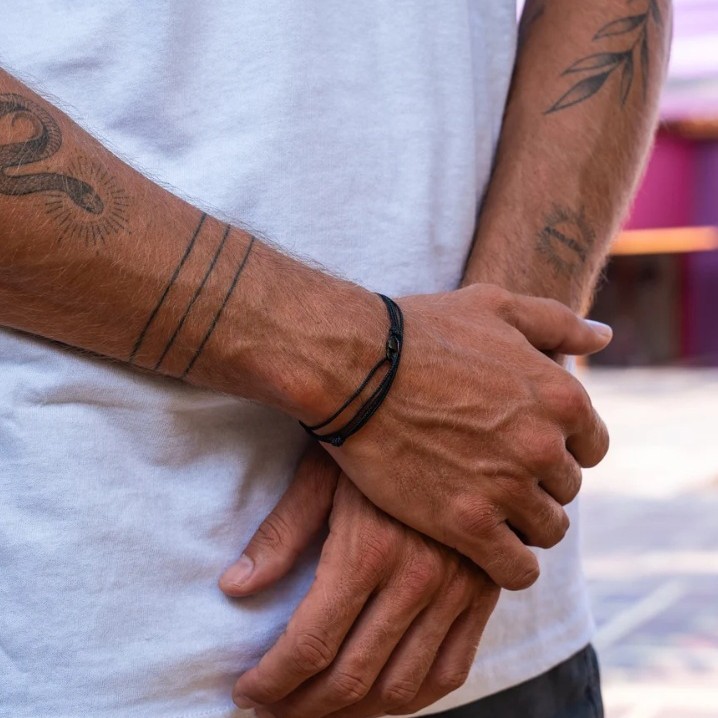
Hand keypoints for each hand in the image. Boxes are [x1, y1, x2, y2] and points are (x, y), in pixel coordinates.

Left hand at [221, 444, 498, 717]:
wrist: (451, 413)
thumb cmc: (373, 437)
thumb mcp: (321, 473)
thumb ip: (281, 534)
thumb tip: (235, 589)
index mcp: (368, 550)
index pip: (310, 644)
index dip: (272, 681)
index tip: (246, 692)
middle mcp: (418, 578)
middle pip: (351, 677)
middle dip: (302, 706)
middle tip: (272, 709)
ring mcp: (458, 589)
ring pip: (401, 687)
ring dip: (353, 713)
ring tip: (318, 707)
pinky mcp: (483, 592)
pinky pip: (451, 670)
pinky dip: (412, 697)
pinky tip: (379, 694)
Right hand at [324, 284, 609, 589]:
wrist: (351, 365)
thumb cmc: (418, 330)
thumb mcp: (494, 305)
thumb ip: (556, 322)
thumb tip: (604, 336)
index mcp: (560, 397)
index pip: (591, 446)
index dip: (559, 447)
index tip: (522, 446)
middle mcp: (543, 446)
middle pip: (566, 489)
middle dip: (537, 483)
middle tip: (494, 474)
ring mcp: (507, 487)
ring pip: (547, 531)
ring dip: (523, 524)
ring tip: (486, 508)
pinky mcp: (467, 523)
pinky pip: (517, 570)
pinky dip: (509, 565)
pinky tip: (484, 546)